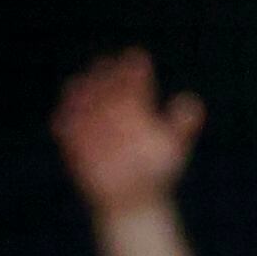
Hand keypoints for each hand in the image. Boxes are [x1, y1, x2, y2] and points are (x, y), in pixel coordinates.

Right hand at [54, 52, 202, 211]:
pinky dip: (65, 122)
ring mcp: (92, 127)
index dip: (134, 68)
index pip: (135, 82)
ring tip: (80, 86)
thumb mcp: (173, 146)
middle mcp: (114, 113)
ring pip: (84, 102)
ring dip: (81, 93)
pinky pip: (66, 129)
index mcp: (138, 108)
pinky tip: (65, 115)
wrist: (133, 198)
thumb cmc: (156, 168)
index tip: (137, 57)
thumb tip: (191, 101)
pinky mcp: (74, 144)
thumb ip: (182, 123)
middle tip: (105, 65)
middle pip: (108, 87)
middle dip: (106, 75)